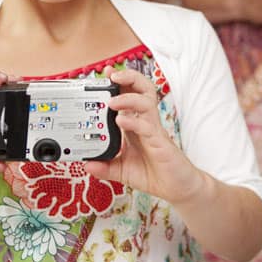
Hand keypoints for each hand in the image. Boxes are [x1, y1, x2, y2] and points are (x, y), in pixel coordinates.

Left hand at [83, 67, 204, 203]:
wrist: (176, 188)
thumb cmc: (153, 174)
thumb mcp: (122, 171)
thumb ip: (104, 167)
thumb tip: (86, 164)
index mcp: (135, 124)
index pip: (128, 96)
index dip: (118, 83)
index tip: (104, 74)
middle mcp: (145, 122)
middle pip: (141, 89)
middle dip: (128, 78)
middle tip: (111, 75)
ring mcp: (154, 130)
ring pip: (146, 102)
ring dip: (128, 98)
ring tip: (112, 101)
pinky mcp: (160, 142)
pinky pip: (147, 126)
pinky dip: (133, 122)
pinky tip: (121, 121)